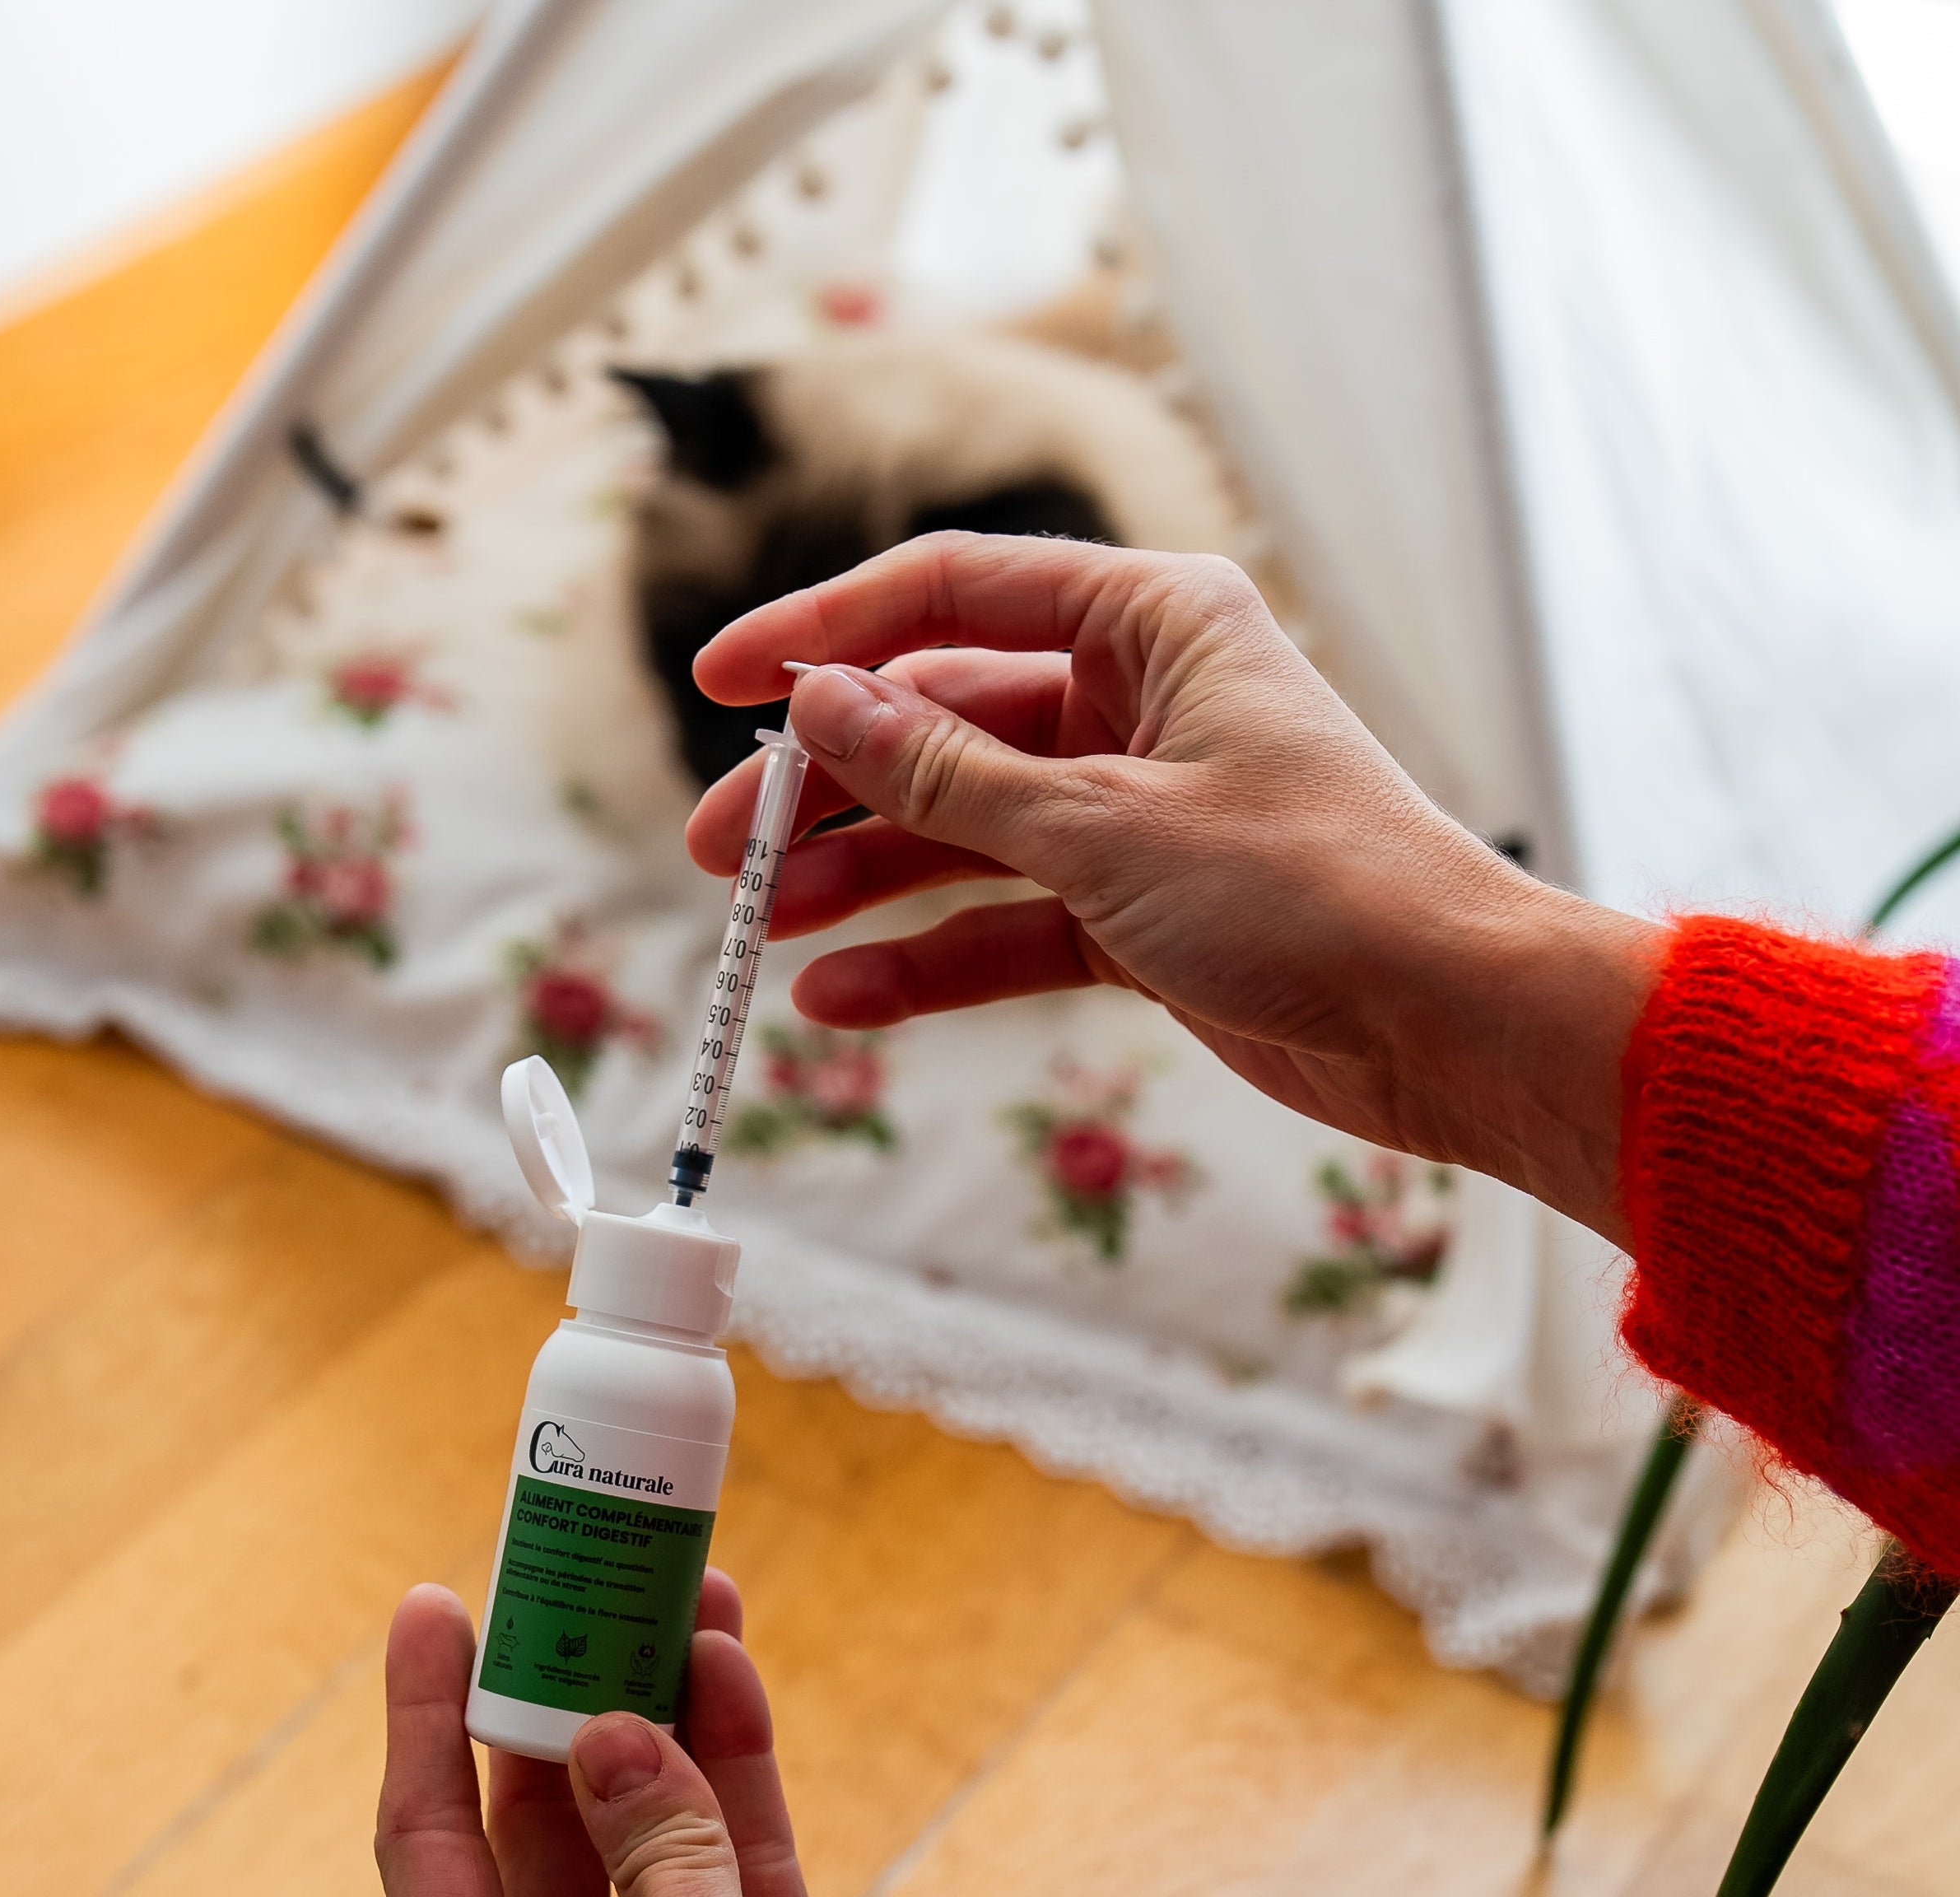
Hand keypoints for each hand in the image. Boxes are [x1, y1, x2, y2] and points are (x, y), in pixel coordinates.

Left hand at [375, 1572, 1032, 1896]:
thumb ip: (658, 1851)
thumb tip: (613, 1732)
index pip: (432, 1847)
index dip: (427, 1720)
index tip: (437, 1606)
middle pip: (542, 1823)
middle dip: (563, 1700)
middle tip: (575, 1584)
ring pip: (645, 1826)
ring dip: (659, 1716)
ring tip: (671, 1594)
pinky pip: (730, 1858)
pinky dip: (731, 1771)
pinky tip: (728, 1671)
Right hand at [687, 535, 1660, 1244]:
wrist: (1451, 1028)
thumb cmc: (1315, 891)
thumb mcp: (1103, 827)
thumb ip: (949, 774)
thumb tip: (822, 707)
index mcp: (1150, 622)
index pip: (951, 596)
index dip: (824, 635)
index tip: (721, 682)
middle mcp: (1136, 702)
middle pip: (941, 725)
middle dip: (827, 790)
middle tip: (718, 847)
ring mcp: (1134, 811)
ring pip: (962, 831)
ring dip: (863, 882)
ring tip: (762, 932)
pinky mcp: (1138, 912)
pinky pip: (1005, 921)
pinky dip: (931, 959)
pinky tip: (844, 1001)